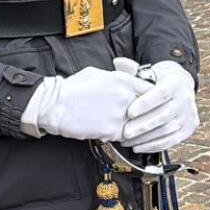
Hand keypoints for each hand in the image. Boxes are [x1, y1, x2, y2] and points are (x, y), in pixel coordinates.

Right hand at [24, 66, 152, 141]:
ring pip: (140, 125)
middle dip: (149, 113)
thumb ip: (117, 78)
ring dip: (139, 127)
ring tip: (134, 127)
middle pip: (149, 108)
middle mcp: (123, 97)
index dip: (153, 96)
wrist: (56, 105)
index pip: (150, 89)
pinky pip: (127, 136)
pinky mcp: (111, 131)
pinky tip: (120, 133)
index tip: (152, 101)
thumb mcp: (98, 73)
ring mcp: (119, 115)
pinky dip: (126, 136)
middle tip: (147, 117)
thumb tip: (127, 80)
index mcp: (122, 80)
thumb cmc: (73, 88)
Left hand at [117, 59, 199, 153]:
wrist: (181, 85)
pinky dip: (154, 146)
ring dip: (146, 138)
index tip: (130, 112)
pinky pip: (171, 141)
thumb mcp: (149, 71)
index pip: (161, 93)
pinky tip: (139, 146)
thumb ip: (133, 69)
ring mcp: (189, 114)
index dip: (145, 104)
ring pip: (167, 130)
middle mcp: (185, 98)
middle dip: (143, 126)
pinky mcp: (189, 128)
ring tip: (128, 141)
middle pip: (164, 115)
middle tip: (125, 132)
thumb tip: (118, 62)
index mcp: (175, 82)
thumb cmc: (159, 79)